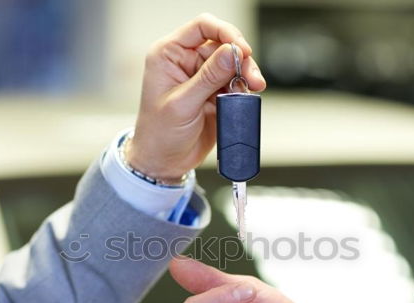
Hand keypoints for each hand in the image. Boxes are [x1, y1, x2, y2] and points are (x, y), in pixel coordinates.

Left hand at [127, 14, 265, 182]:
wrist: (165, 163)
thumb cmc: (159, 134)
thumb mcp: (182, 104)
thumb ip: (208, 77)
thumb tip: (230, 52)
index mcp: (168, 55)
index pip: (201, 27)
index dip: (224, 33)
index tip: (241, 49)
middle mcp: (185, 62)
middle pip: (222, 45)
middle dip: (241, 59)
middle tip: (251, 77)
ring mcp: (201, 77)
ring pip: (232, 63)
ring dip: (246, 74)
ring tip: (254, 87)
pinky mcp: (213, 93)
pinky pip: (235, 82)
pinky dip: (244, 88)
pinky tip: (246, 96)